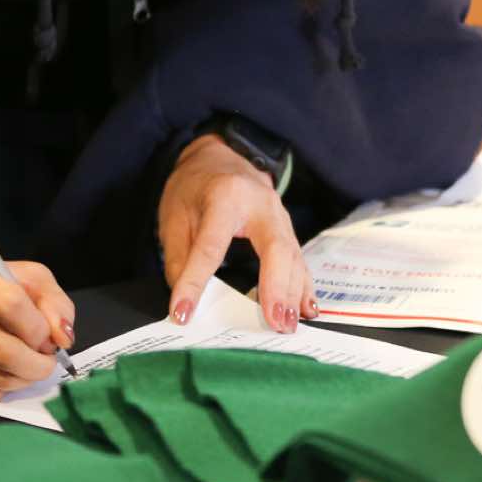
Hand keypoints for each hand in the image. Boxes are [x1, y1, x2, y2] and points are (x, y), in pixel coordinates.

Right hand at [0, 258, 75, 402]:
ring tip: (26, 368)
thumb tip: (62, 338)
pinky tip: (0, 373)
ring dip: (22, 380)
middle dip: (38, 365)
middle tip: (46, 364)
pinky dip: (0, 389)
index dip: (39, 329)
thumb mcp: (21, 277)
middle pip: (6, 352)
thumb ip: (53, 301)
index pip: (12, 305)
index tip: (47, 337)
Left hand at [158, 134, 312, 331]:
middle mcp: (262, 204)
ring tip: (288, 326)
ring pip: (294, 257)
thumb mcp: (174, 216)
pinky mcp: (287, 230)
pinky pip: (299, 260)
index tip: (183, 312)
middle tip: (276, 323)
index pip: (210, 246)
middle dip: (277, 288)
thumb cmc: (195, 187)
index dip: (195, 282)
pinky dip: (303, 287)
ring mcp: (280, 216)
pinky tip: (307, 309)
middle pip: (276, 248)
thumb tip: (184, 301)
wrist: (219, 156)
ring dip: (293, 294)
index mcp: (225, 197)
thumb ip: (179, 258)